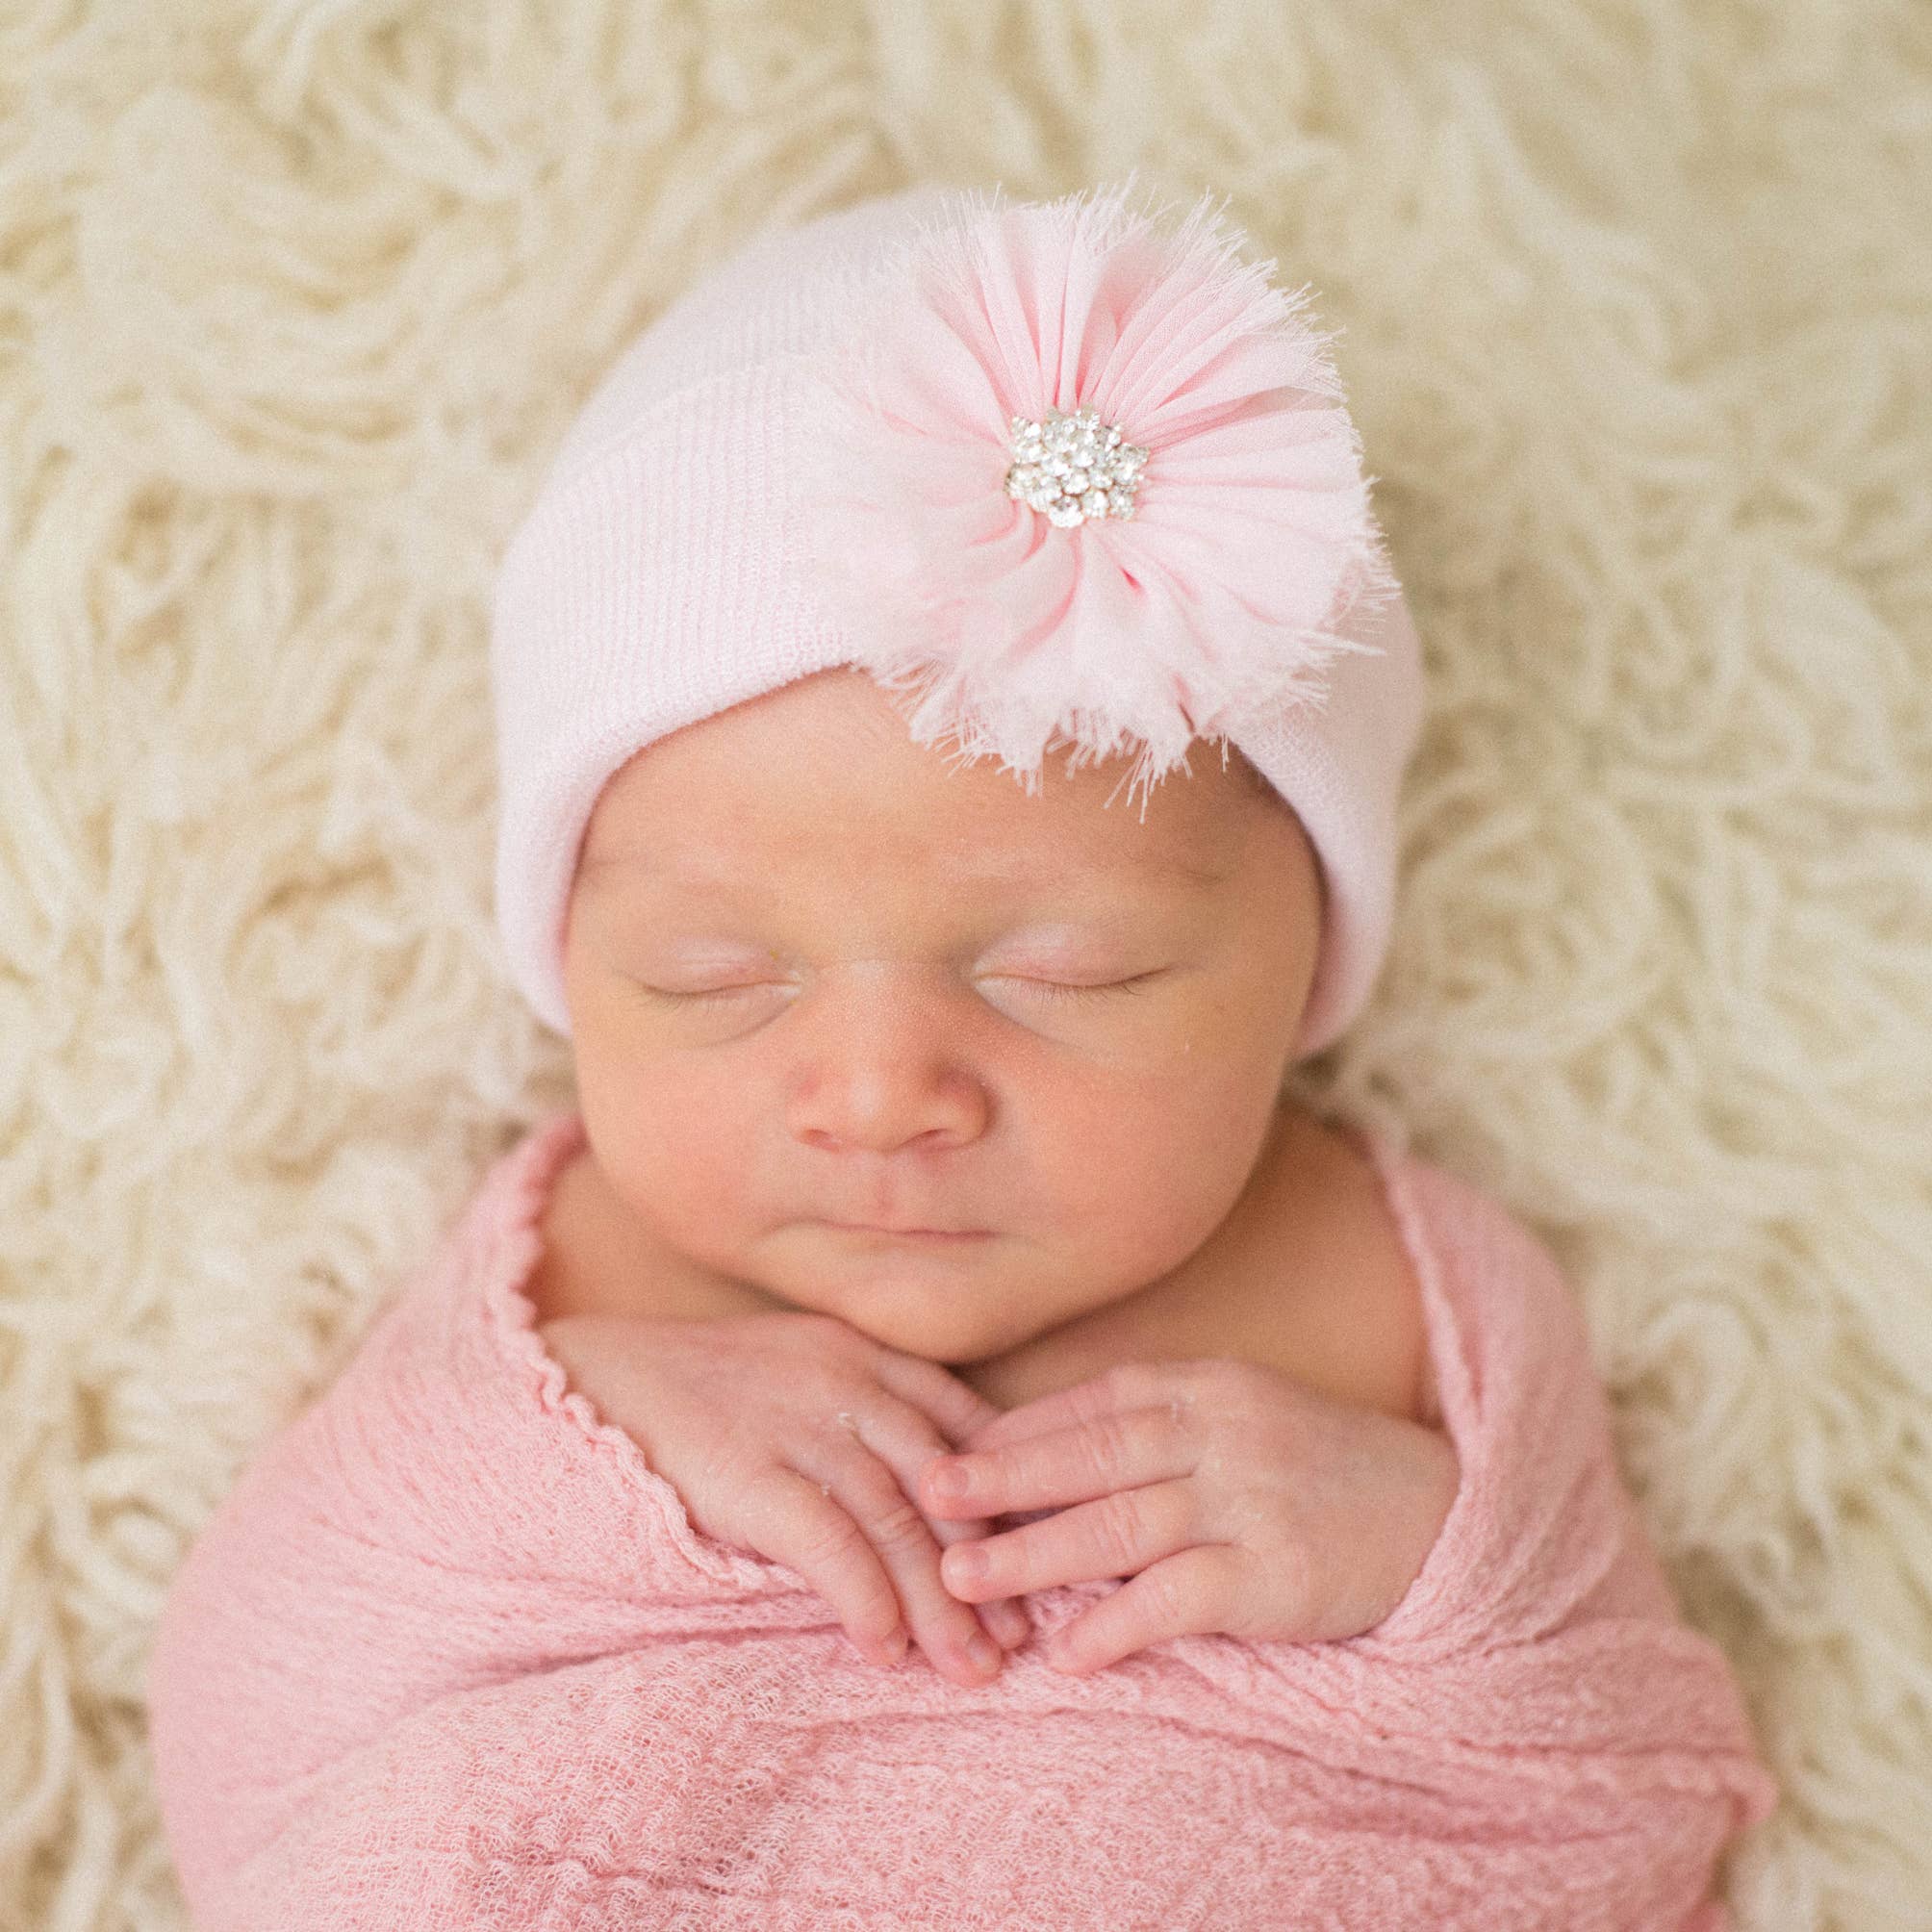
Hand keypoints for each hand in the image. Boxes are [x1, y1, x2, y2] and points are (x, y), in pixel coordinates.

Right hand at [537, 1310, 1032, 1686]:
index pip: (962, 1421)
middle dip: (984, 1567)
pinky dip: (865, 1599)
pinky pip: (828, 1542)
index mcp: (861, 1353)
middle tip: (1015, 1640)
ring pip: (897, 1520)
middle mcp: (842, 1380)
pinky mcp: (749, 1471)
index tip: (1034, 1558)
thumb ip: (858, 1411)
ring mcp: (797, 1423)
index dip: (1005, 1495)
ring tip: (967, 1667)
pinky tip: (884, 1649)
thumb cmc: (697, 1392)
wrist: (585, 1379)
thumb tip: (928, 1495)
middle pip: (943, 1483)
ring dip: (938, 1603)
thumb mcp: (793, 1371)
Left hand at [918, 1357, 1459, 1674]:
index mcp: (1201, 1386)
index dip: (1010, 1433)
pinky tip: (1070, 1650)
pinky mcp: (1275, 1573)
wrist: (1437, 1512)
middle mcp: (1218, 1431)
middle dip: (1001, 1479)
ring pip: (1120, 1523)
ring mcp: (1247, 1501)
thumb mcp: (1235, 1415)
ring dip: (1034, 1552)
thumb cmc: (1313, 1464)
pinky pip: (1182, 1597)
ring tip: (965, 1578)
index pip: (1086, 1404)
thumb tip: (1037, 1451)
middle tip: (926, 1498)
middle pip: (1090, 1455)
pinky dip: (1121, 1622)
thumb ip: (1151, 1425)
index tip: (939, 1453)